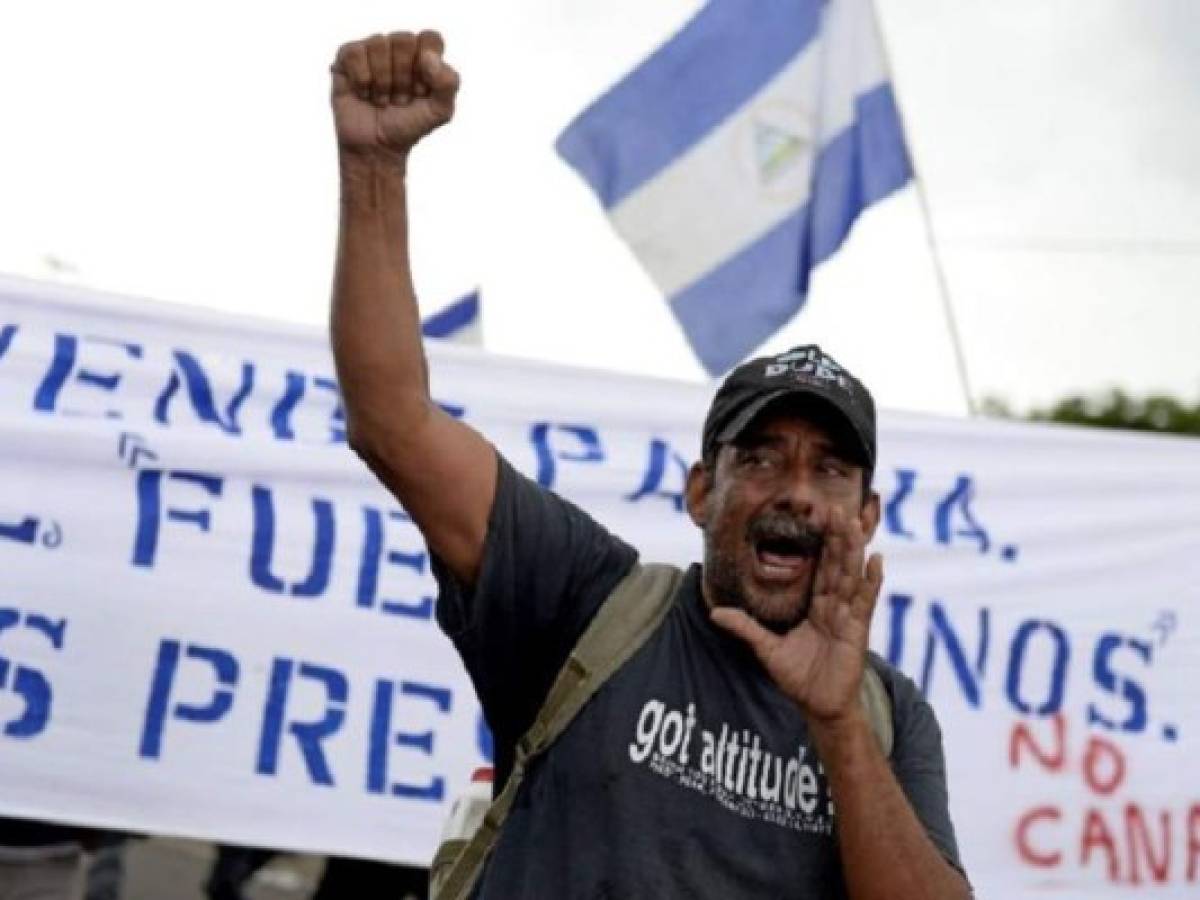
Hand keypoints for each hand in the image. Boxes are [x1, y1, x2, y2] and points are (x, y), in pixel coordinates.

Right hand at [331, 31, 459, 158]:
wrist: (377, 148)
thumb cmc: (409, 127)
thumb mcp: (441, 111)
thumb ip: (449, 83)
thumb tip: (427, 57)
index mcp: (423, 55)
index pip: (430, 38)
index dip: (427, 67)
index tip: (421, 92)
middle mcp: (397, 48)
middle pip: (404, 40)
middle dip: (403, 77)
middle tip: (400, 100)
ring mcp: (371, 51)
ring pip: (378, 43)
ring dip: (383, 81)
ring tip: (383, 101)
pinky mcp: (346, 59)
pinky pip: (354, 52)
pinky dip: (362, 79)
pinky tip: (364, 94)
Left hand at [712, 507, 883, 724]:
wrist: (819, 707)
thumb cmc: (798, 679)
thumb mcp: (766, 649)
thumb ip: (745, 628)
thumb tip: (715, 612)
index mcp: (816, 606)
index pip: (819, 568)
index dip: (821, 544)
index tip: (820, 517)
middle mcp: (834, 606)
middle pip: (836, 565)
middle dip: (838, 538)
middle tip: (838, 508)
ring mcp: (847, 616)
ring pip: (850, 576)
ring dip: (853, 550)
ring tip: (855, 524)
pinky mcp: (858, 630)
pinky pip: (865, 601)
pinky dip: (871, 581)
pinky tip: (876, 560)